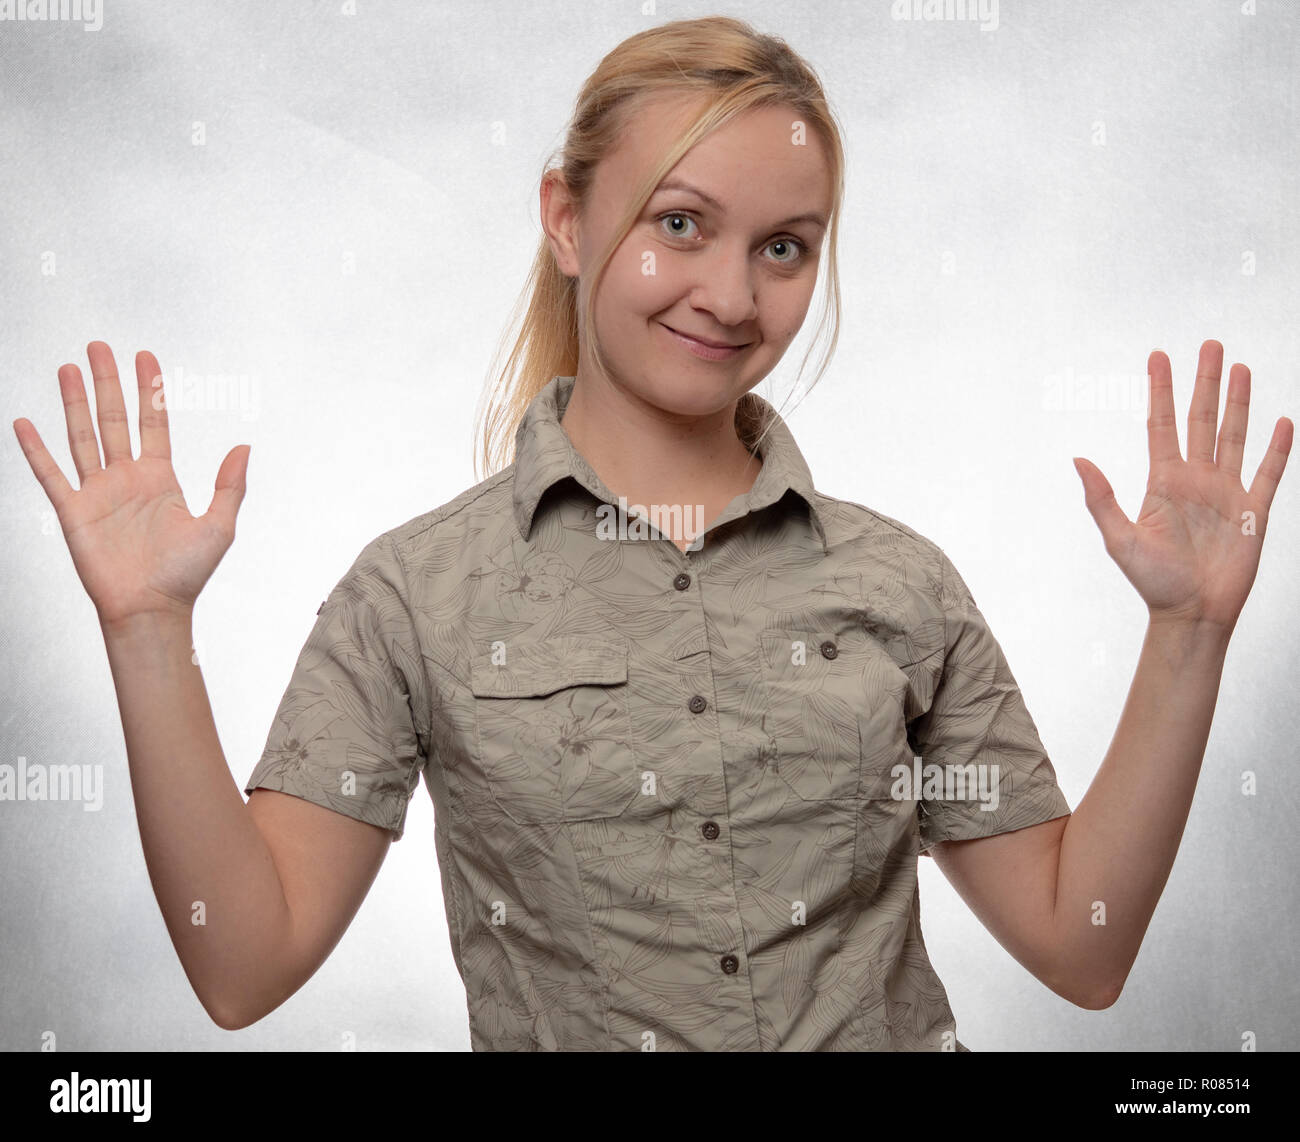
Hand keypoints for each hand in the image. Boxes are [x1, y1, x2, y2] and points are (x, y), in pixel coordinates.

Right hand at [12, 341, 251, 629]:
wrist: (152, 609)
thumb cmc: (187, 574)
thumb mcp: (219, 526)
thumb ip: (230, 486)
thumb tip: (244, 447)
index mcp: (161, 478)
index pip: (154, 422)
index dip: (149, 390)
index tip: (144, 357)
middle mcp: (128, 479)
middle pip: (115, 418)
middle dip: (107, 382)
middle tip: (98, 346)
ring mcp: (98, 492)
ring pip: (82, 436)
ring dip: (73, 402)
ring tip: (68, 367)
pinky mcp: (74, 511)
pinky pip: (51, 474)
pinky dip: (36, 449)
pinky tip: (24, 422)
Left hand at [1073, 339, 1291, 634]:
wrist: (1191, 613)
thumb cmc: (1152, 581)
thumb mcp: (1120, 539)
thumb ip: (1102, 499)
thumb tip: (1078, 460)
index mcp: (1162, 482)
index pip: (1161, 424)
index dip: (1161, 390)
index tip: (1159, 356)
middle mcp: (1195, 480)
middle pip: (1200, 419)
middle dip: (1205, 382)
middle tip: (1210, 345)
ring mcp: (1225, 493)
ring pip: (1234, 435)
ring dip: (1238, 402)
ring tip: (1240, 367)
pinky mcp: (1253, 512)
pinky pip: (1269, 473)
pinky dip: (1278, 448)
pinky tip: (1282, 421)